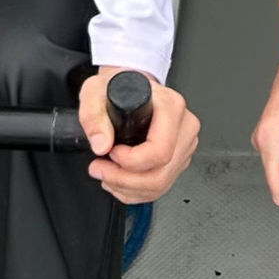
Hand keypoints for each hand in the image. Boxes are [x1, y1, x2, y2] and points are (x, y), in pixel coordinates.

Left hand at [80, 68, 197, 202]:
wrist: (128, 86)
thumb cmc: (117, 87)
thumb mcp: (95, 92)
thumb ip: (93, 115)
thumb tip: (101, 145)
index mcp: (171, 106)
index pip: (160, 150)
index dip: (132, 161)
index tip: (111, 153)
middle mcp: (184, 126)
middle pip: (161, 173)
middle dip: (125, 180)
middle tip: (100, 170)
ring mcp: (184, 144)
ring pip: (162, 184)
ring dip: (129, 189)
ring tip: (106, 176)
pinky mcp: (179, 158)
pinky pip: (161, 186)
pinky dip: (136, 192)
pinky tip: (120, 182)